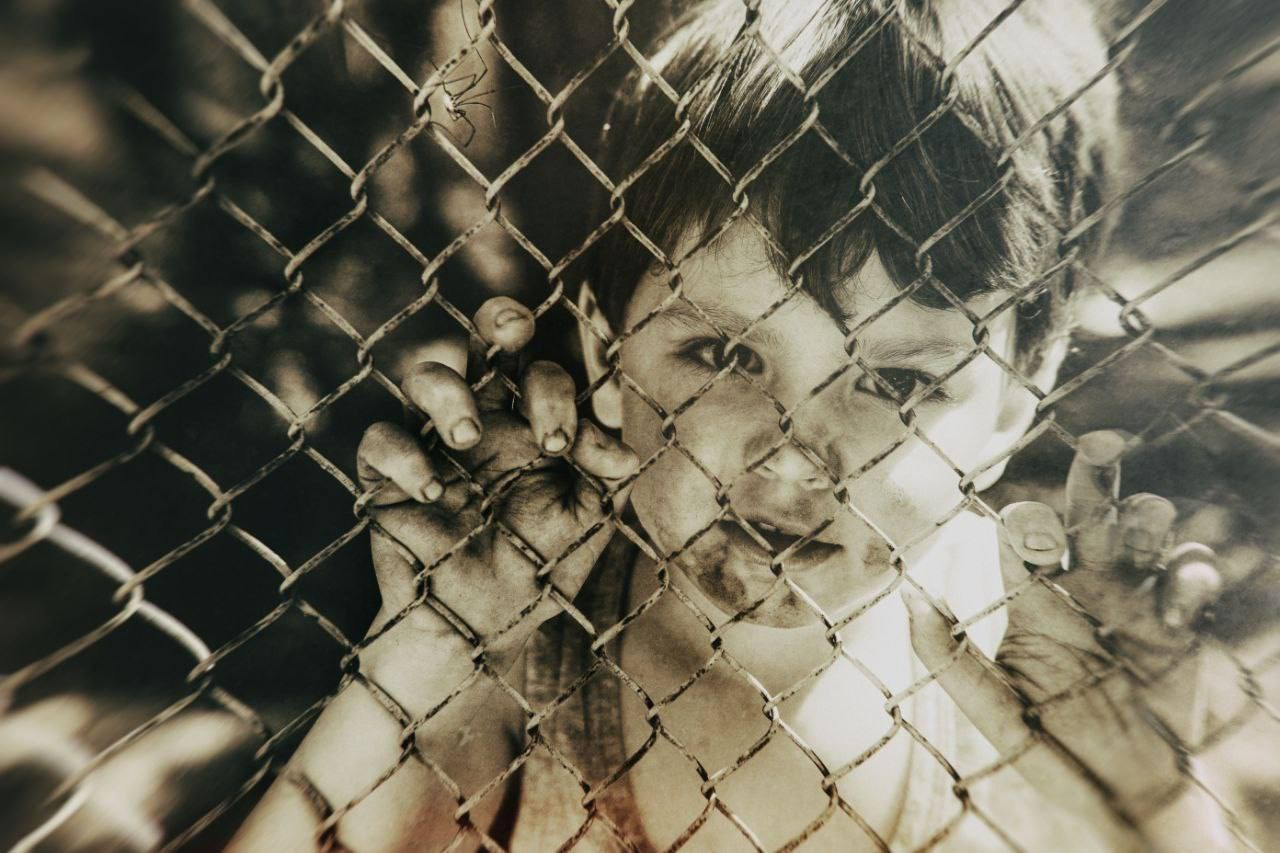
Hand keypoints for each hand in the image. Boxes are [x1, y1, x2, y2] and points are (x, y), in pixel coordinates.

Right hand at [355, 296, 637, 671]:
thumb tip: (626, 451)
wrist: (479, 628)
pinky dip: (404, 455)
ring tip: (467, 436)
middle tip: (513, 330)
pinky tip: (433, 490)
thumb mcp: (587, 522)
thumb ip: (605, 476)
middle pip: (483, 341)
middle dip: (498, 322)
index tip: (562, 446)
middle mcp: (485, 420)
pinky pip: (380, 438)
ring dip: (448, 391)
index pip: (545, 372)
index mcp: (533, 423)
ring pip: (426, 374)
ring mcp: (434, 443)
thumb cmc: (539, 569)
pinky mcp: (387, 477)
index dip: (557, 392)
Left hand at [902, 429, 1268, 844]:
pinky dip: (1190, 574)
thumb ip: (949, 658)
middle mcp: (1082, 586)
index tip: (1032, 531)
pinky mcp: (1180, 622)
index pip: (1022, 536)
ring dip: (1147, 517)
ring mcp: (1134, 598)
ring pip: (1143, 530)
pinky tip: (1182, 595)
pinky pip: (1189, 577)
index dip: (1026, 522)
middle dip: (1095, 477)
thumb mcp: (997, 712)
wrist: (1126, 798)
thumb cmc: (1053, 751)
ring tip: (1146, 528)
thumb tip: (905, 593)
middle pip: (1087, 512)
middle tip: (1102, 446)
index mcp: (1031, 597)